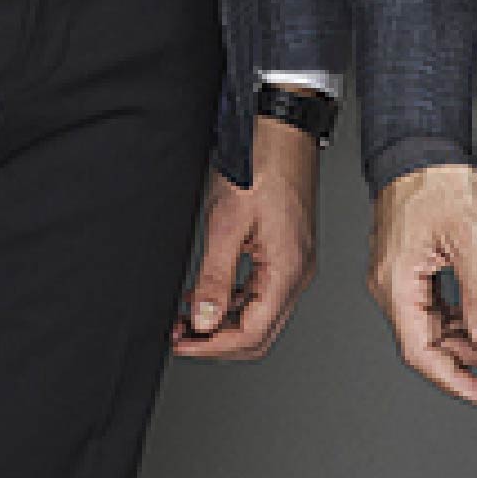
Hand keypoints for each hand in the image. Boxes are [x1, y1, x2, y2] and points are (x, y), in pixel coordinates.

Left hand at [174, 113, 325, 359]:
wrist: (282, 132)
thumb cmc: (262, 166)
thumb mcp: (227, 223)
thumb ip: (214, 277)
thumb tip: (204, 320)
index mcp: (287, 271)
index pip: (252, 332)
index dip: (213, 346)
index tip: (183, 343)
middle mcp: (296, 273)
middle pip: (259, 332)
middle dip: (217, 340)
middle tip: (180, 336)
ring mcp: (292, 264)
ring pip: (258, 314)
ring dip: (222, 321)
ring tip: (185, 318)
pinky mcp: (284, 252)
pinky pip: (258, 291)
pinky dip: (231, 300)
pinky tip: (204, 295)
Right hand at [366, 163, 476, 404]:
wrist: (422, 147)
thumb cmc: (439, 183)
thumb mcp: (472, 240)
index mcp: (396, 282)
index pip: (420, 350)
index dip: (451, 378)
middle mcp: (389, 283)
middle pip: (425, 341)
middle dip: (465, 351)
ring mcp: (396, 275)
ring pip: (430, 324)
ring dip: (464, 333)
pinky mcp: (407, 267)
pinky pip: (430, 305)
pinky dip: (458, 313)